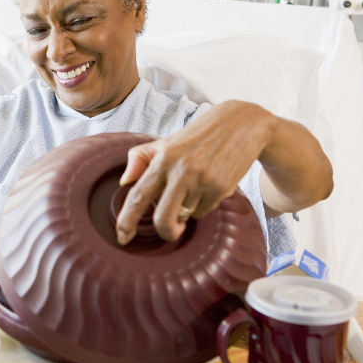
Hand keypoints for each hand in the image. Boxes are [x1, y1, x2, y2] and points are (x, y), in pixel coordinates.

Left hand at [115, 101, 274, 244]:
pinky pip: (204, 211)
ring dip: (187, 211)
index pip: (138, 195)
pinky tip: (209, 186)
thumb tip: (124, 183)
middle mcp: (180, 171)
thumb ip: (140, 159)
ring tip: (195, 187)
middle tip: (169, 230)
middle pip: (163, 218)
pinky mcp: (221, 188)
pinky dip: (203, 205)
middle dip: (165, 232)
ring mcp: (202, 181)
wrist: (240, 125)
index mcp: (162, 158)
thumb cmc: (197, 137)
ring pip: (186, 216)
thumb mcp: (165, 142)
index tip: (121, 237)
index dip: (126, 221)